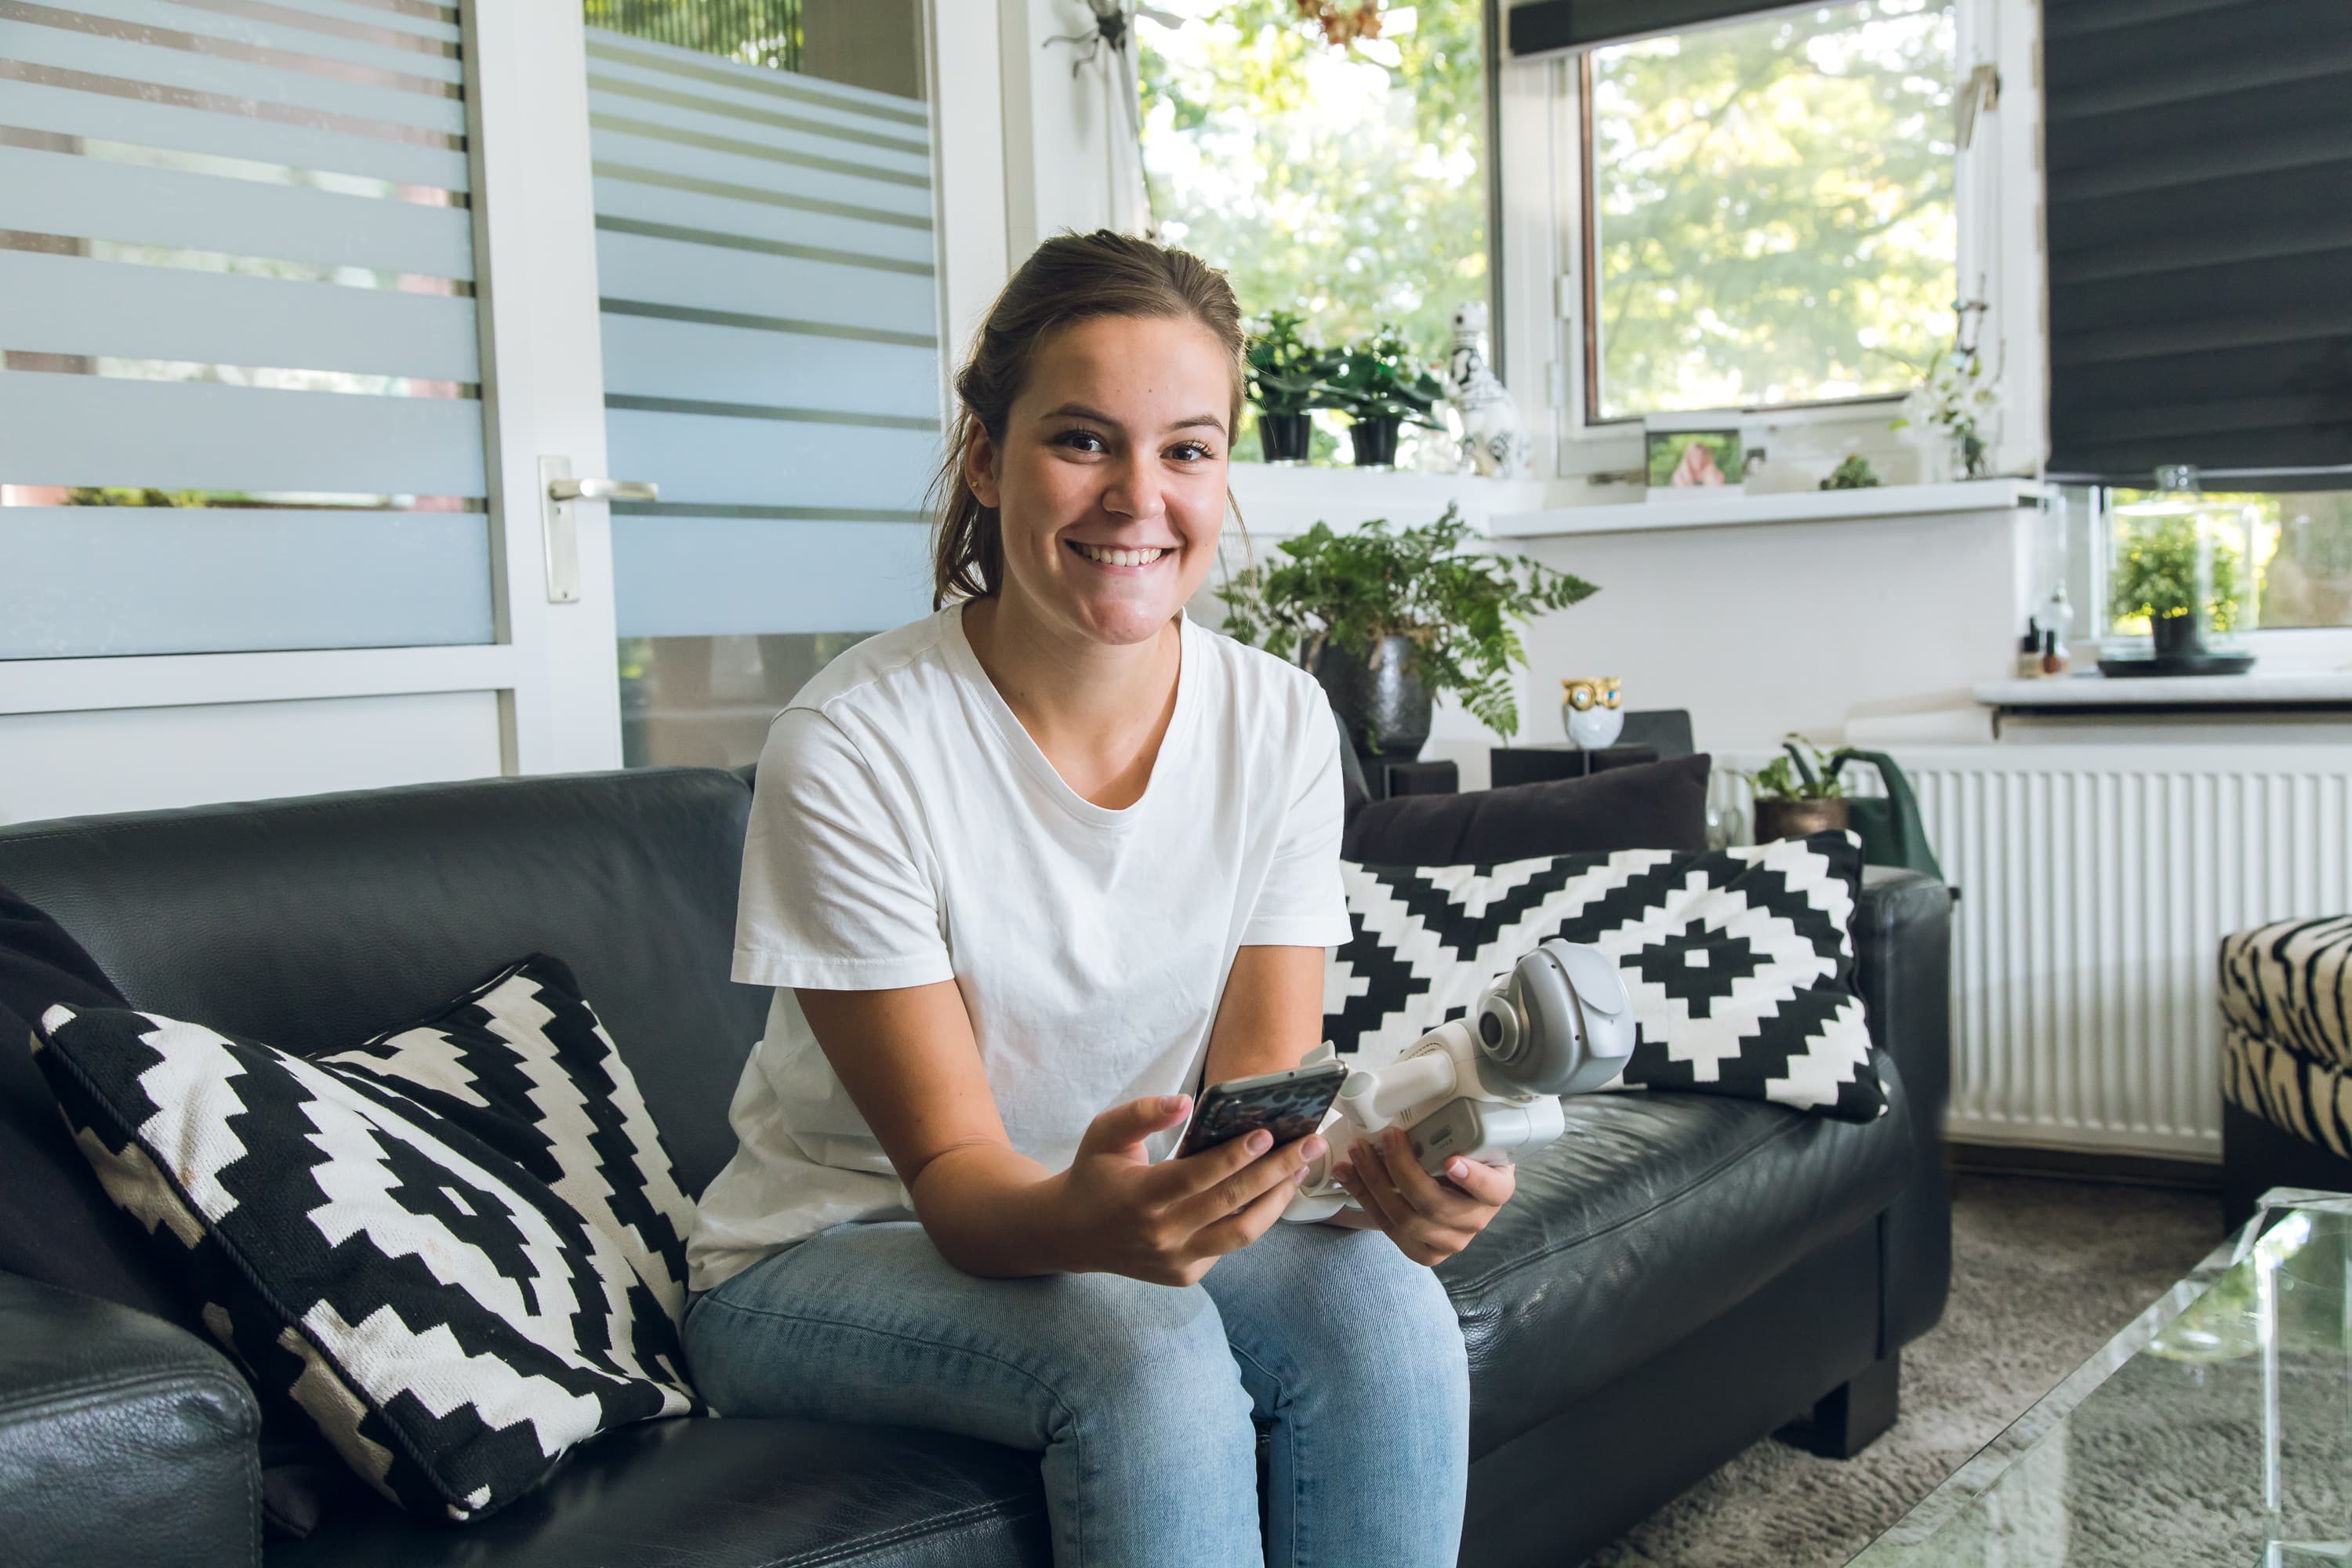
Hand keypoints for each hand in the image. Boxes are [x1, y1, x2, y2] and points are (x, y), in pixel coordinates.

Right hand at [1052, 1095, 1326, 1286]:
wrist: (1072, 1234)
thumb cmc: (1094, 1173)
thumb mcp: (1104, 1133)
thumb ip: (1142, 1113)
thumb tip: (1186, 1102)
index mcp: (1139, 1198)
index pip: (1197, 1177)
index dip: (1234, 1156)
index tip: (1268, 1133)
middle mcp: (1161, 1236)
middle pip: (1230, 1203)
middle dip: (1276, 1171)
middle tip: (1311, 1143)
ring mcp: (1175, 1261)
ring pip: (1242, 1233)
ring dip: (1278, 1200)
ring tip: (1301, 1169)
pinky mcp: (1186, 1275)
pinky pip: (1230, 1245)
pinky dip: (1255, 1217)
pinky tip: (1273, 1191)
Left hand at [1331, 1125, 1514, 1266]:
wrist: (1455, 1188)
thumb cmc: (1461, 1155)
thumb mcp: (1470, 1138)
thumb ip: (1457, 1126)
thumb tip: (1426, 1096)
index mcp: (1496, 1189)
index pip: (1493, 1189)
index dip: (1473, 1178)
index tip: (1450, 1161)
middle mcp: (1476, 1220)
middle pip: (1435, 1204)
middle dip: (1402, 1168)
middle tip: (1387, 1136)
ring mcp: (1450, 1241)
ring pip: (1406, 1219)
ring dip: (1373, 1182)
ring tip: (1357, 1151)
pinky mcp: (1423, 1251)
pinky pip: (1388, 1227)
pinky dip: (1363, 1197)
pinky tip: (1347, 1174)